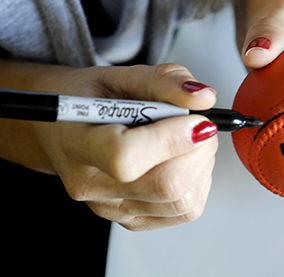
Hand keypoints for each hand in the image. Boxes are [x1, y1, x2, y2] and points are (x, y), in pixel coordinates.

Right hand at [7, 63, 217, 230]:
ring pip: (182, 202)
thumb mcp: (122, 76)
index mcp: (78, 144)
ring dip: (201, 165)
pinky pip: (185, 211)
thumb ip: (165, 81)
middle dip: (199, 150)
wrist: (65, 128)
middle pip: (164, 186)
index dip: (173, 139)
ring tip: (189, 139)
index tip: (196, 119)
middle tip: (200, 123)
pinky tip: (183, 159)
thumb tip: (204, 97)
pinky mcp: (135, 220)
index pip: (127, 157)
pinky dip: (198, 182)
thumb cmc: (91, 101)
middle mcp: (93, 186)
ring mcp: (113, 209)